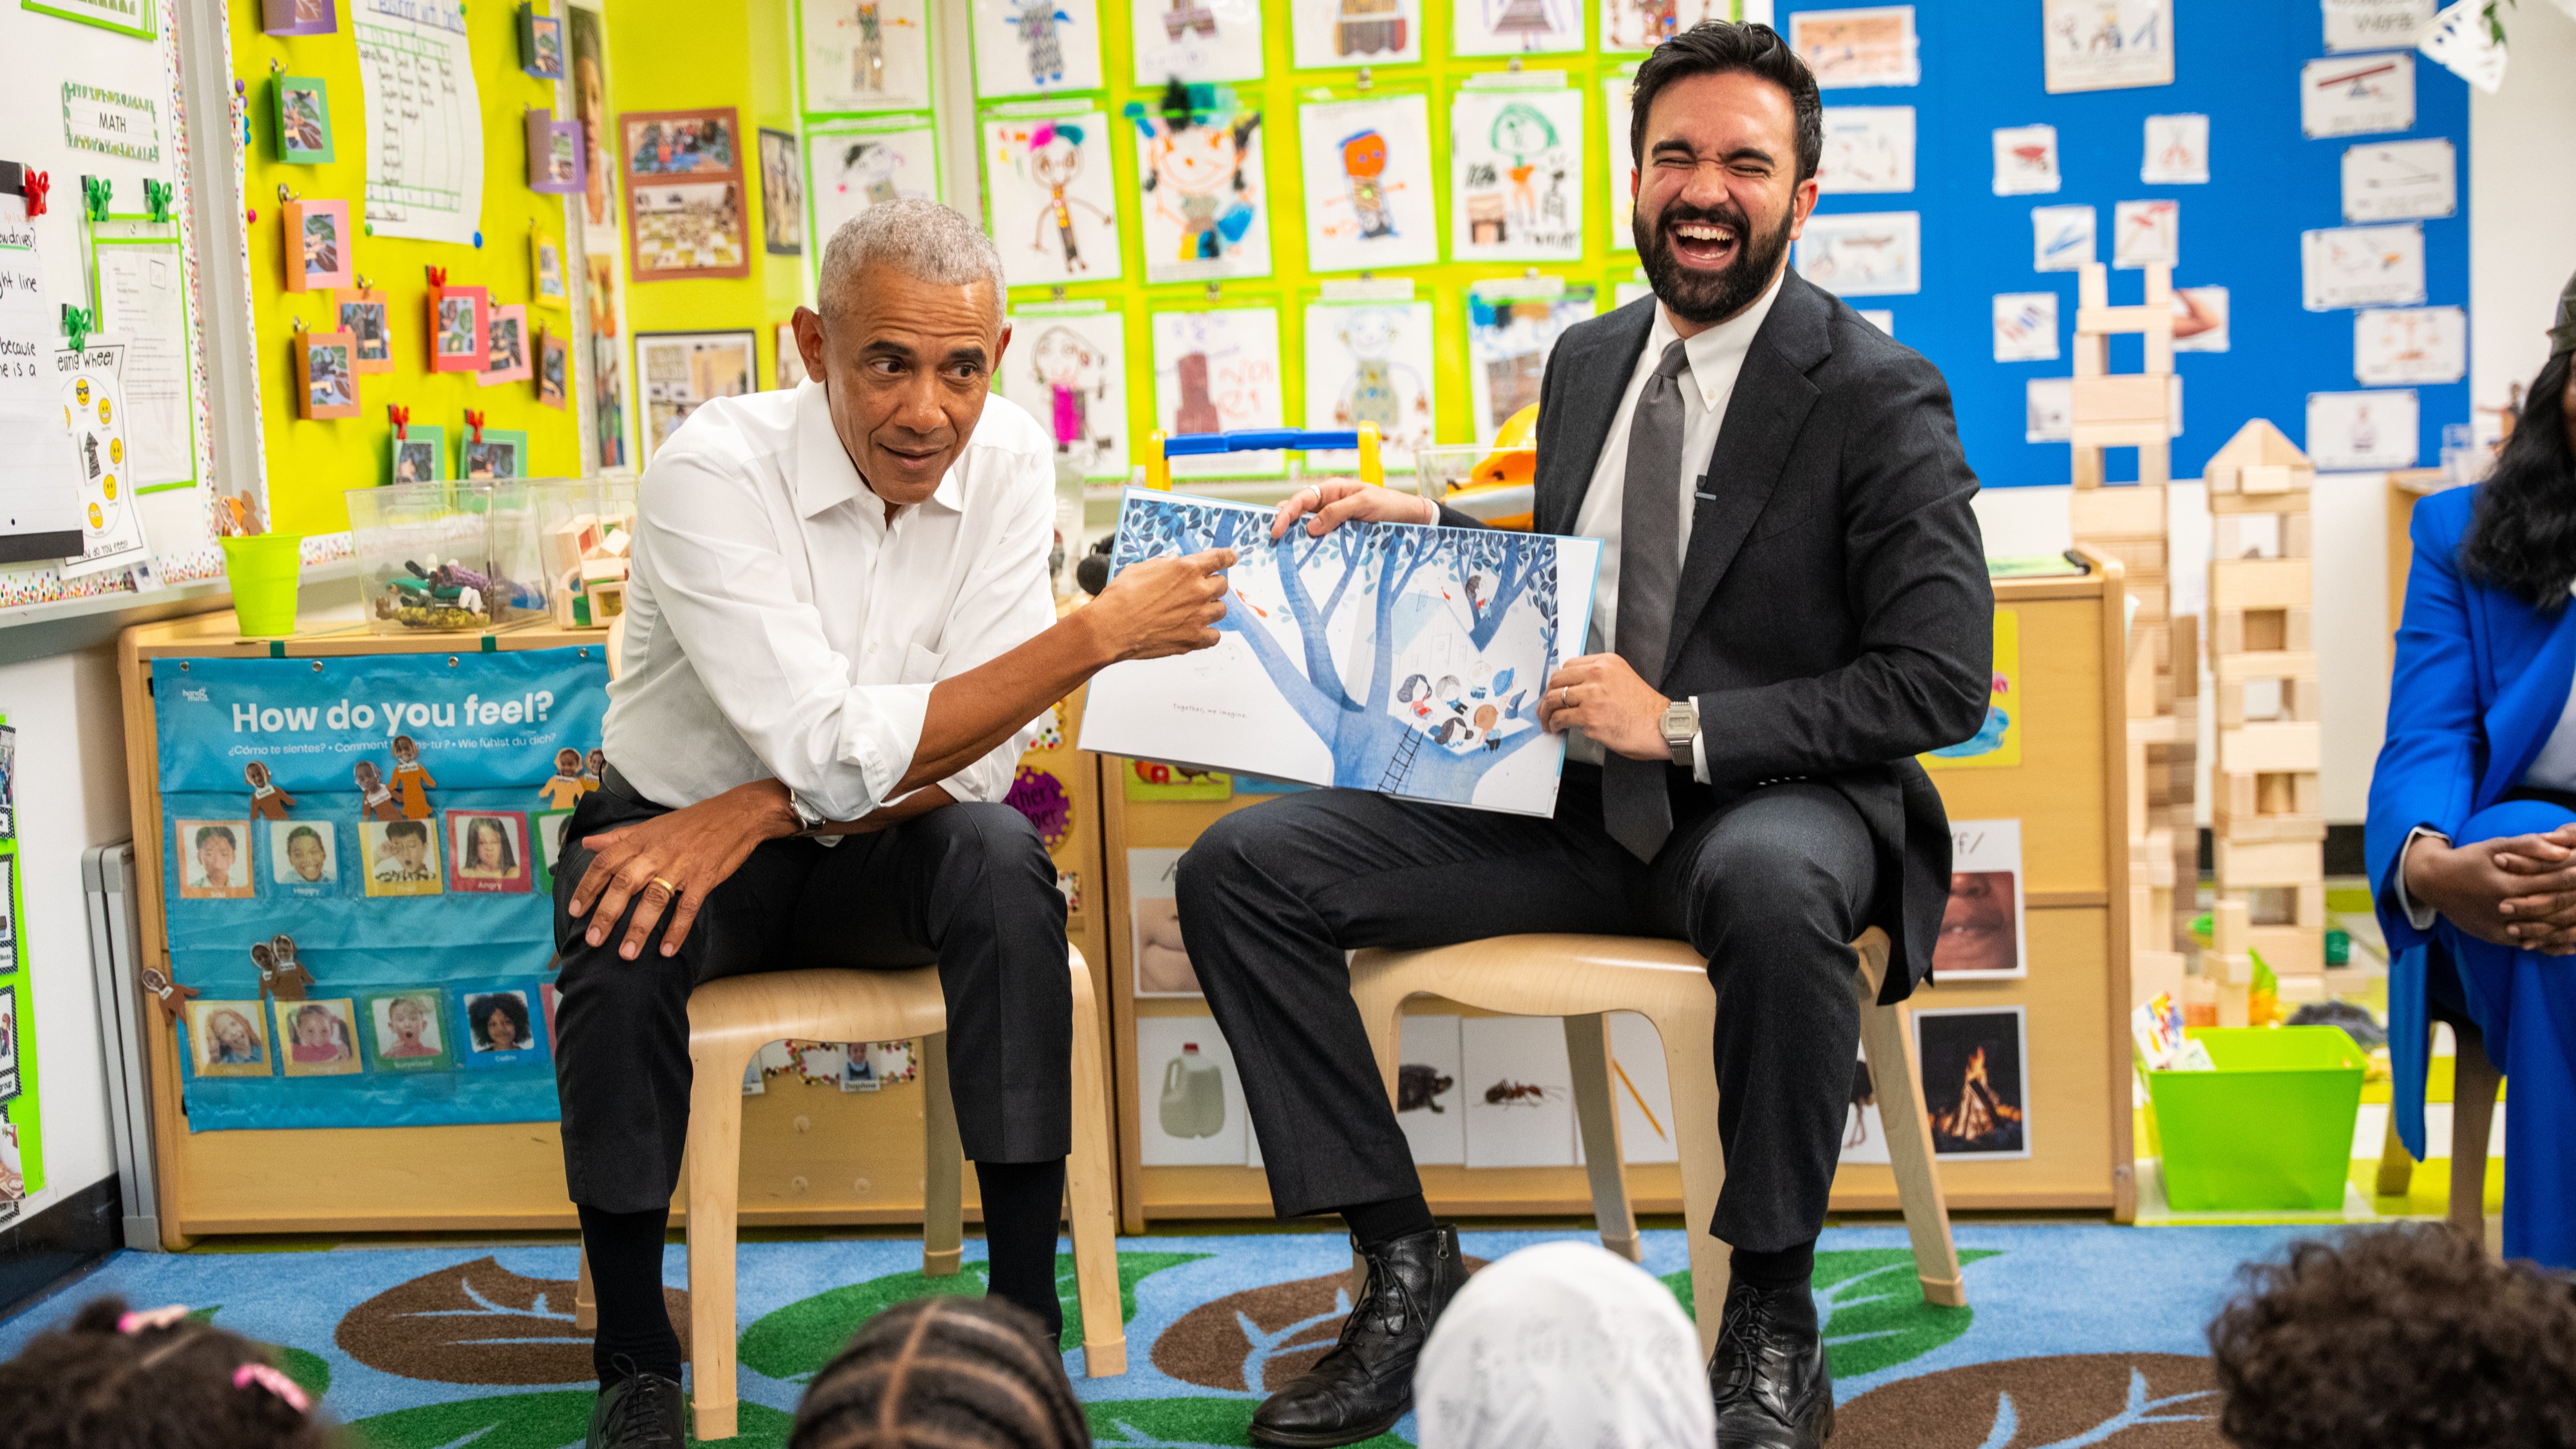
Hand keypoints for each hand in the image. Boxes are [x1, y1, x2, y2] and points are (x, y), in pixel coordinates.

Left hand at [567, 779, 799, 959]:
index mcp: (641, 840)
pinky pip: (688, 907)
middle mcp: (657, 853)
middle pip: (625, 883)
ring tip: (626, 953)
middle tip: (593, 940)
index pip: (606, 862)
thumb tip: (588, 844)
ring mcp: (681, 865)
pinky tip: (667, 950)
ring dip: (639, 928)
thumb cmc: (692, 822)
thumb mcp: (651, 826)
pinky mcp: (704, 877)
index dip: (588, 887)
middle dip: (607, 913)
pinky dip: (677, 929)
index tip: (575, 910)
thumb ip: (618, 838)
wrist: (737, 814)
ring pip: (654, 898)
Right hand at [1086, 547, 1233, 661]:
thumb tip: (1173, 561)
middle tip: (1198, 591)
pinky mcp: (1194, 638)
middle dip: (1212, 586)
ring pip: (1220, 610)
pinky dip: (1208, 633)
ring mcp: (1198, 616)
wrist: (1111, 628)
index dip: (1228, 557)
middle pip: (1222, 585)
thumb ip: (1162, 565)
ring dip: (1210, 609)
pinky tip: (1195, 631)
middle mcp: (1198, 591)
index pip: (1219, 558)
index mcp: (1186, 569)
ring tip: (1193, 612)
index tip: (1232, 557)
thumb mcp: (1140, 569)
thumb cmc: (1121, 598)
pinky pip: (1215, 636)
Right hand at [1270, 478, 1436, 539]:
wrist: (1411, 518)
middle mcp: (1329, 504)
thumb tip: (1310, 527)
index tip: (1277, 530)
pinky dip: (1311, 547)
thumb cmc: (1390, 505)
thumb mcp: (1365, 504)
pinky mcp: (1341, 535)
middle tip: (1273, 542)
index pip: (1302, 499)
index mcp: (1333, 490)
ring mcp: (1333, 521)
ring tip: (1282, 551)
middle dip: (1284, 525)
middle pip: (1299, 513)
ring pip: (1307, 528)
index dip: (1286, 513)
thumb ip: (1338, 512)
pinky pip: (1321, 540)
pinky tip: (1303, 557)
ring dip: (1296, 538)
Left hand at [1537, 655, 1673, 762]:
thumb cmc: (1645, 709)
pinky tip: (1556, 729)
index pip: (1569, 666)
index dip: (1558, 681)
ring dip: (1546, 712)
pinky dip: (1555, 724)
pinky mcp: (1590, 717)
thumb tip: (1574, 692)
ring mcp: (1593, 695)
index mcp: (1606, 663)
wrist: (1662, 726)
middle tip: (1544, 708)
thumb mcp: (1622, 679)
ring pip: (1555, 699)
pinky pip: (1562, 718)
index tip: (1554, 691)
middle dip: (1547, 696)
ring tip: (1547, 721)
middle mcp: (1598, 674)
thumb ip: (1600, 679)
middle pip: (1558, 680)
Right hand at [2404, 826, 2575, 952]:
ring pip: (2544, 929)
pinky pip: (2531, 943)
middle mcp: (2503, 908)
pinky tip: (2570, 942)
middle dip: (2575, 898)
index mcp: (2505, 884)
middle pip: (2551, 907)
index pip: (2551, 881)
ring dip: (2568, 924)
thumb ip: (2530, 845)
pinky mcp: (2496, 937)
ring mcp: (2499, 926)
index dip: (2573, 876)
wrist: (2432, 882)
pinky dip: (2553, 943)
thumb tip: (2564, 849)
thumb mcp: (2496, 846)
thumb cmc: (2469, 860)